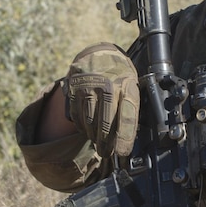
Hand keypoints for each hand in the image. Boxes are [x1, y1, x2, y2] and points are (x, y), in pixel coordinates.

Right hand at [64, 42, 139, 158]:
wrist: (99, 53)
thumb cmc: (119, 76)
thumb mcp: (132, 87)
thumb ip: (131, 109)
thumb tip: (129, 140)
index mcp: (126, 86)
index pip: (126, 117)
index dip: (124, 138)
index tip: (122, 152)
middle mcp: (107, 87)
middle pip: (104, 125)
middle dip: (105, 144)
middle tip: (106, 153)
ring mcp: (88, 88)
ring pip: (89, 123)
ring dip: (93, 136)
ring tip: (97, 140)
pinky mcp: (73, 89)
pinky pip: (76, 117)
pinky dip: (81, 126)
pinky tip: (87, 126)